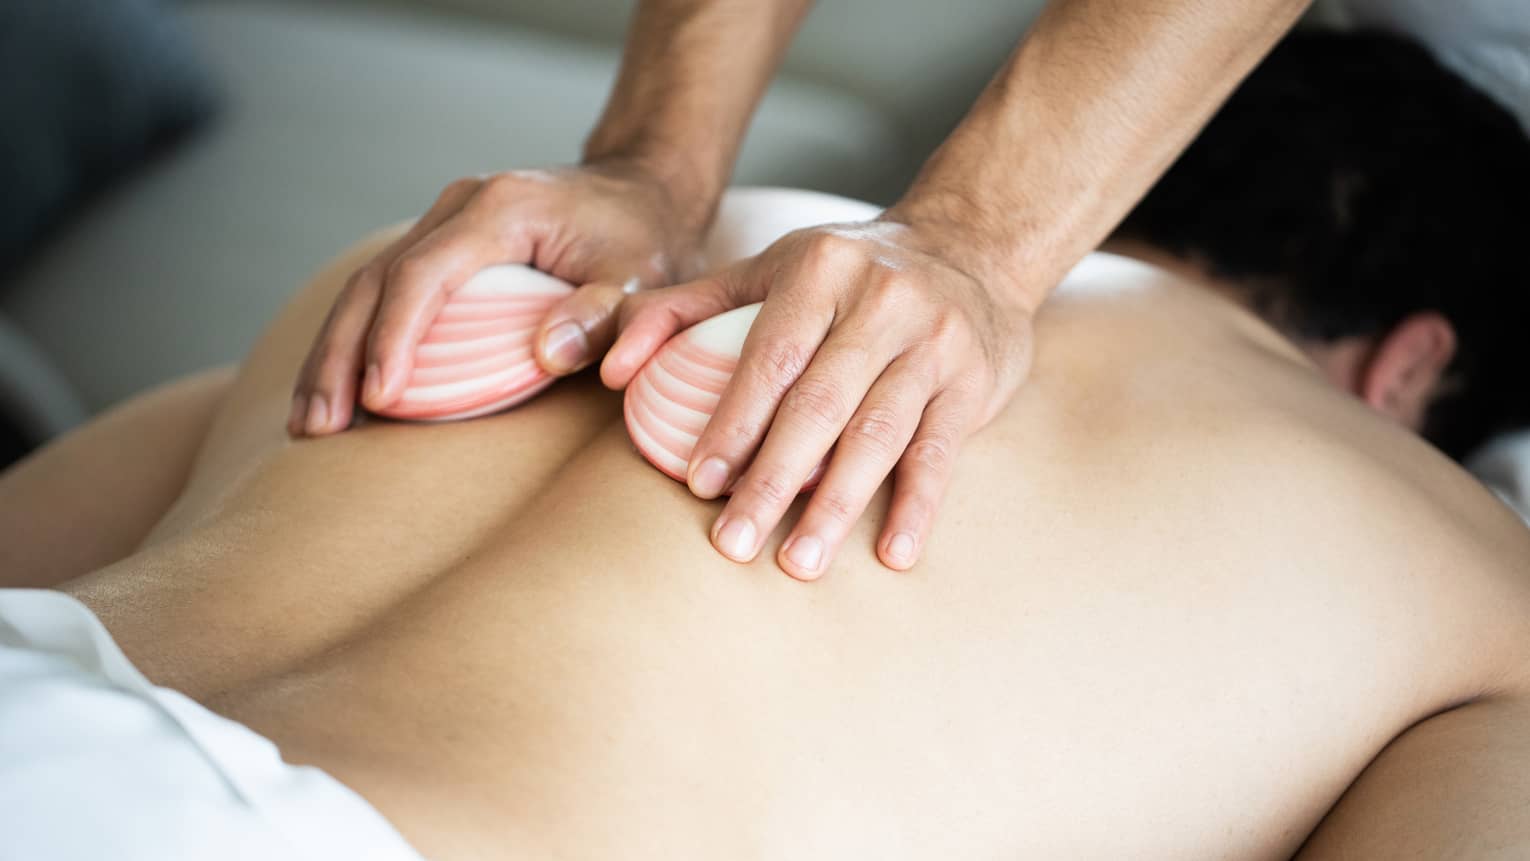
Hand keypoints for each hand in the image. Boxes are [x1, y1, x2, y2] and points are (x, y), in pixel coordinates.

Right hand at [289, 160, 707, 435]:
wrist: (643, 188)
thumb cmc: (644, 239)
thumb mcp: (640, 279)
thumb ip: (601, 315)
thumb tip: (546, 353)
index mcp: (499, 209)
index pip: (424, 275)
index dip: (395, 337)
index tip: (378, 397)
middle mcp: (458, 206)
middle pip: (376, 280)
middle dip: (340, 356)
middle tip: (317, 427)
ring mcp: (443, 221)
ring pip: (366, 286)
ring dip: (333, 354)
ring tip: (309, 423)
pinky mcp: (441, 245)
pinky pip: (384, 291)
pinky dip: (355, 341)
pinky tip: (338, 392)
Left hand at [601, 211, 1037, 579]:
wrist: (970, 244)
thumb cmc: (847, 272)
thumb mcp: (766, 269)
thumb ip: (681, 310)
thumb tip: (608, 370)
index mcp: (820, 270)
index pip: (769, 358)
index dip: (732, 423)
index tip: (701, 484)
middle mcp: (881, 301)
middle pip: (819, 404)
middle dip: (773, 480)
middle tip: (734, 543)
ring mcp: (934, 341)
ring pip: (878, 434)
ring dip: (837, 506)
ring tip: (799, 564)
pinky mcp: (973, 381)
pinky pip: (941, 453)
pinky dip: (917, 507)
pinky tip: (893, 555)